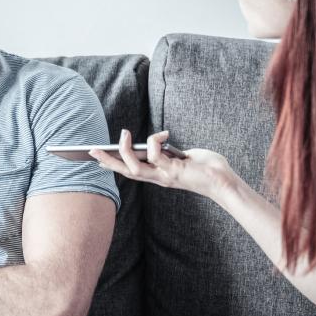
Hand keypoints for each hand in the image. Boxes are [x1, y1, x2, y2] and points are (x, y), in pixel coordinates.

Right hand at [89, 129, 237, 199]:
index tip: (99, 158)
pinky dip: (155, 142)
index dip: (114, 165)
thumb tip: (158, 142)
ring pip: (134, 167)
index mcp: (159, 176)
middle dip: (108, 161)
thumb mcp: (183, 157)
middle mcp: (158, 178)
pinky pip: (155, 155)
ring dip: (125, 150)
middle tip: (92, 150)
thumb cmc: (207, 168)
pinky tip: (164, 135)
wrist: (224, 181)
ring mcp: (164, 176)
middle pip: (126, 172)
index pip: (131, 171)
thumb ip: (169, 151)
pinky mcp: (173, 171)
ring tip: (123, 134)